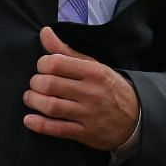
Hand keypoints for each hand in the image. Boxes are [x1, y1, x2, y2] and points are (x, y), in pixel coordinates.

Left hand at [23, 26, 139, 150]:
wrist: (136, 118)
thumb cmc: (109, 87)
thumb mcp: (93, 65)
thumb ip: (66, 51)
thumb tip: (44, 32)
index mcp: (93, 71)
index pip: (56, 63)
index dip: (42, 64)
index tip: (42, 68)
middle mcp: (91, 92)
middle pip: (49, 85)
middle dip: (35, 83)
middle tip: (35, 84)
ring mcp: (88, 114)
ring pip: (51, 106)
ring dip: (34, 101)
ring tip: (31, 98)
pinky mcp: (85, 133)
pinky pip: (57, 129)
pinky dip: (39, 124)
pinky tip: (29, 119)